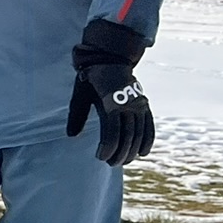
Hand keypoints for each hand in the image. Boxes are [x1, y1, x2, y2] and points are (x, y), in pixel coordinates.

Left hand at [66, 21, 153, 166]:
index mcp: (112, 103)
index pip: (113, 131)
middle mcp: (129, 104)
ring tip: (123, 161)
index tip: (101, 158)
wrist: (110, 60)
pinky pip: (149, 124)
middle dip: (120, 152)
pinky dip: (148, 139)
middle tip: (111, 163)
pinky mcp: (144, 104)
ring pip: (140, 132)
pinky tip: (143, 153)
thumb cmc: (90, 79)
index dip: (109, 147)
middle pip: (128, 135)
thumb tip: (72, 136)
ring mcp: (139, 104)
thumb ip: (77, 115)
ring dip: (133, 150)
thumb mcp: (80, 95)